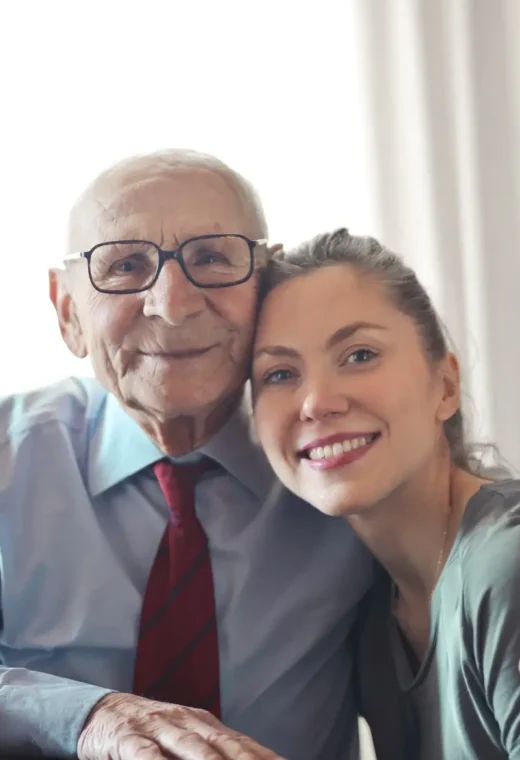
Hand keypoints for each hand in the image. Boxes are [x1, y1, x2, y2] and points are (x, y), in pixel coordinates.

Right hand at [77, 692, 285, 759]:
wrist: (102, 711)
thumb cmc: (152, 733)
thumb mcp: (186, 739)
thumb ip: (215, 751)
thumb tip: (251, 758)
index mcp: (204, 725)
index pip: (242, 745)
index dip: (265, 758)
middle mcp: (186, 723)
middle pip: (223, 747)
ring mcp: (158, 728)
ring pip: (191, 748)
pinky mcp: (128, 738)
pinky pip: (146, 755)